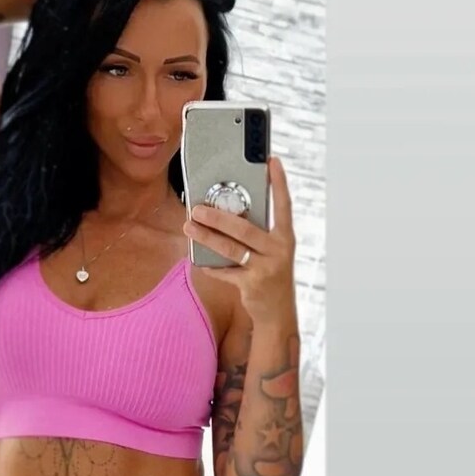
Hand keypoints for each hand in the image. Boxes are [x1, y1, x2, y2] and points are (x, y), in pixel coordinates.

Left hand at [182, 157, 296, 321]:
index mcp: (286, 237)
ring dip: (206, 237)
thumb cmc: (271, 276)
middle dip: (218, 217)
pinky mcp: (252, 284)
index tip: (271, 161)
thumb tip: (226, 214)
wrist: (279, 314)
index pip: (284, 205)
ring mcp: (266, 268)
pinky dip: (211, 266)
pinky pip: (225, 272)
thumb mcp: (272, 253)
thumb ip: (257, 235)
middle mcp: (279, 250)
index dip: (278, 183)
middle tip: (197, 208)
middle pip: (245, 228)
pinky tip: (199, 261)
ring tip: (189, 226)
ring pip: (231, 248)